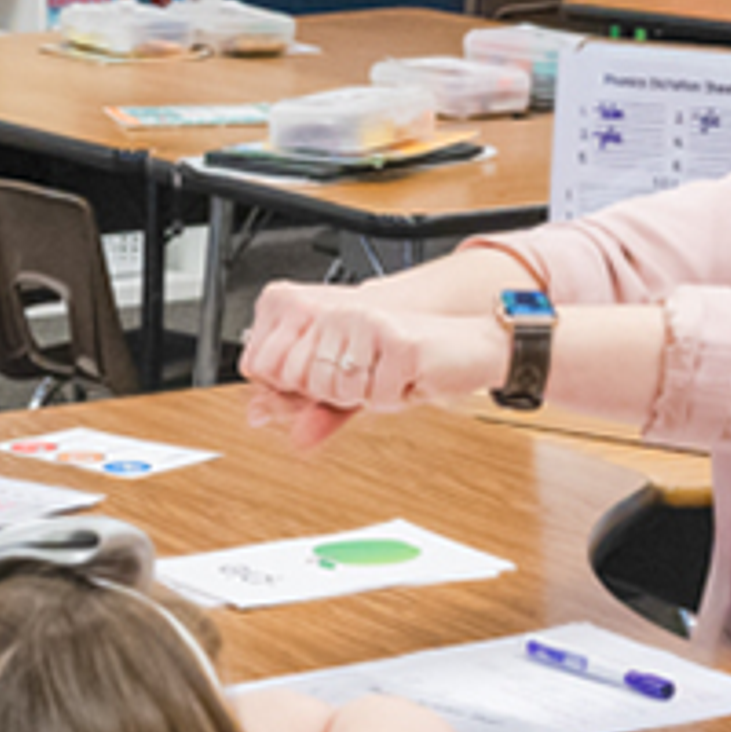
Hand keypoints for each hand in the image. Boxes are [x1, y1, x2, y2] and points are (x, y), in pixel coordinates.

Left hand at [239, 283, 506, 444]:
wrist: (475, 347)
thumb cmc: (414, 366)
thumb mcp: (354, 386)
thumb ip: (306, 401)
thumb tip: (256, 417)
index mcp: (323, 318)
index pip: (280, 370)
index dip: (310, 392)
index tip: (346, 381)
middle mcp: (340, 314)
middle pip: (313, 385)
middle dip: (347, 396)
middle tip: (377, 378)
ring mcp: (368, 324)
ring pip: (344, 391)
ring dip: (375, 396)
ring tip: (395, 375)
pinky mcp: (399, 341)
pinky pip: (380, 395)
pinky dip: (400, 396)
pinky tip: (414, 375)